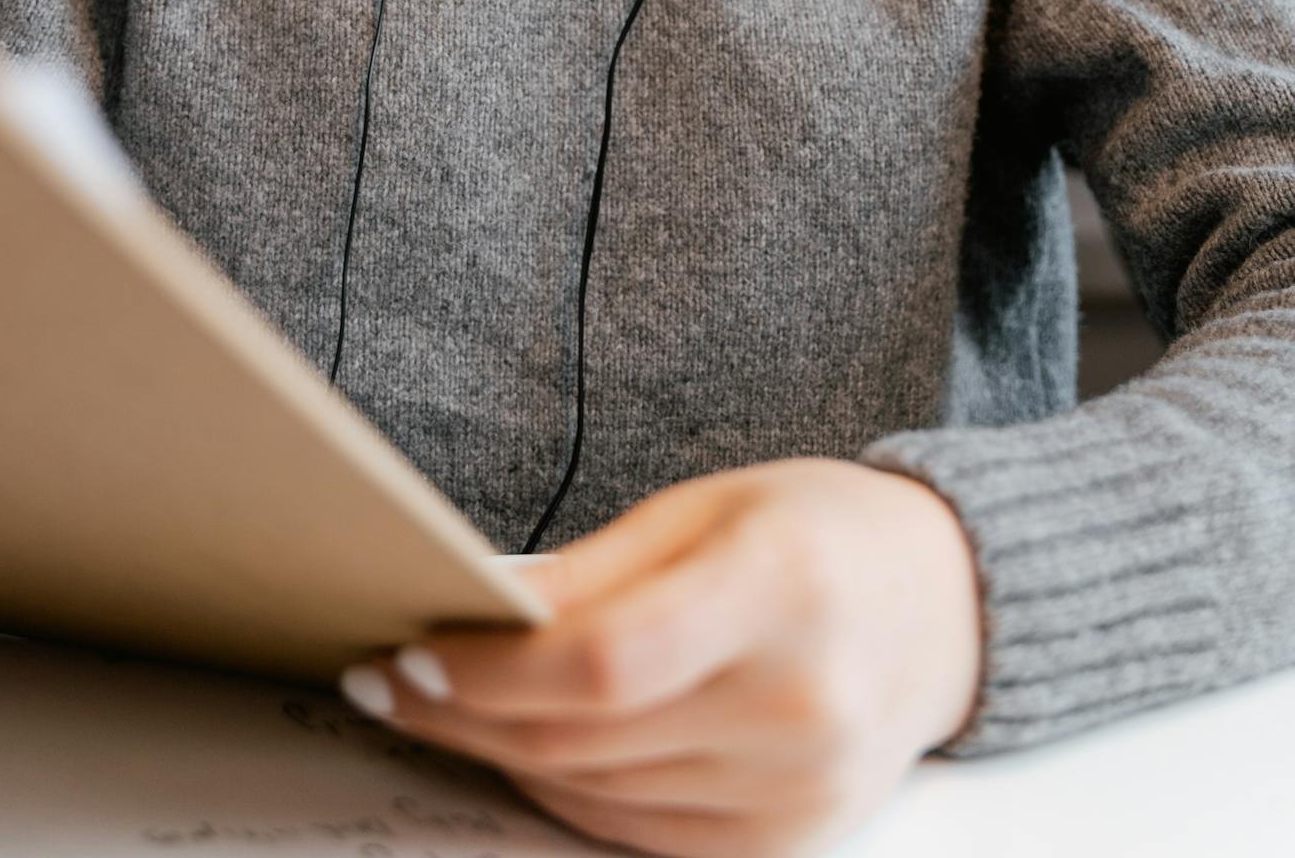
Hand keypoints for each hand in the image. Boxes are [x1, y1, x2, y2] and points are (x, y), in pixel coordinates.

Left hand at [339, 460, 984, 857]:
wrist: (941, 609)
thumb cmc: (814, 533)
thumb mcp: (705, 508)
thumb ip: (592, 571)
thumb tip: (476, 612)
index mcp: (779, 589)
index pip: (606, 662)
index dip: (493, 672)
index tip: (411, 656)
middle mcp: (798, 705)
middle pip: (587, 737)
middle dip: (469, 715)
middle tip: (389, 683)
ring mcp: (798, 792)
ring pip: (598, 796)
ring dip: (504, 756)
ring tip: (440, 710)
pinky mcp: (785, 844)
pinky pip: (638, 834)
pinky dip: (568, 793)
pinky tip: (526, 748)